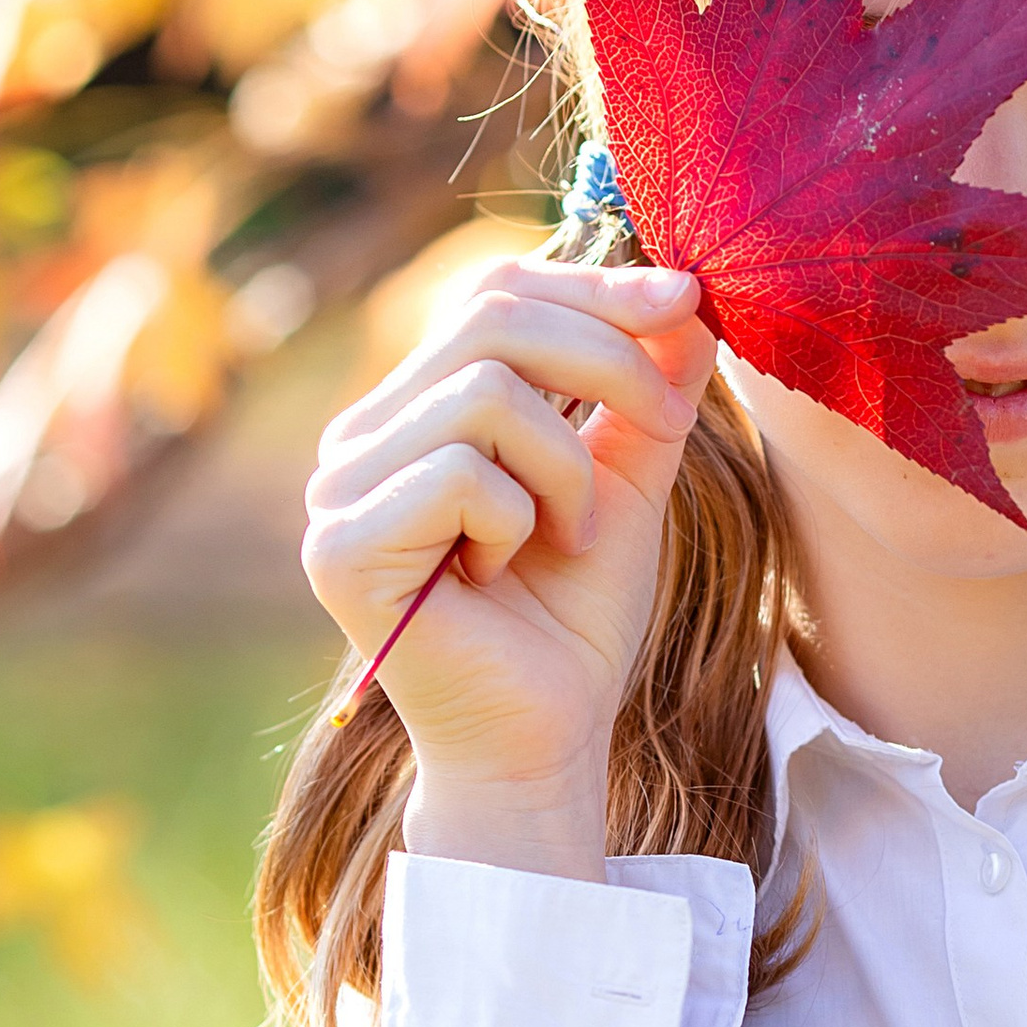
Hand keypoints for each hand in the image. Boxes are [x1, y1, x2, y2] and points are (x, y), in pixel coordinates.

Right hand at [303, 255, 714, 874]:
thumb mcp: (627, 483)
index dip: (593, 283)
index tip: (688, 297)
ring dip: (568, 465)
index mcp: (415, 412)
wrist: (546, 742)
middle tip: (669, 424)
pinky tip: (506, 574)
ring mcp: (337, 492)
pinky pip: (460, 471)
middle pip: (491, 319)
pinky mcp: (340, 548)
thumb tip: (683, 295)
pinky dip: (519, 517)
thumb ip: (644, 392)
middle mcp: (359, 440)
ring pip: (484, 391)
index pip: (493, 294)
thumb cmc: (575, 622)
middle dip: (606, 358)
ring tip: (572, 535)